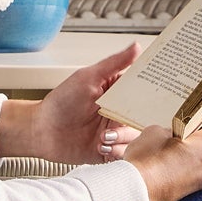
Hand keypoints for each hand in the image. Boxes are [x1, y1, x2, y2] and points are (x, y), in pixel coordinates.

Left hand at [0, 41, 143, 166]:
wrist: (41, 131)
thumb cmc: (61, 102)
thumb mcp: (88, 77)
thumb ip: (114, 63)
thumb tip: (136, 46)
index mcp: (117, 93)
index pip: (143, 92)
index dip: (152, 94)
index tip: (159, 97)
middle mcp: (118, 113)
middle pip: (143, 118)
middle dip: (133, 122)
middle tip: (118, 122)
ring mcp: (114, 133)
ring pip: (135, 137)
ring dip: (121, 138)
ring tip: (102, 137)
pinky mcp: (109, 150)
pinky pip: (124, 154)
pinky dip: (116, 152)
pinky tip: (101, 146)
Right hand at [124, 72, 201, 200]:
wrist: (133, 193)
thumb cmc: (144, 163)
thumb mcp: (158, 131)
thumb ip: (176, 126)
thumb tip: (178, 131)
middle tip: (200, 102)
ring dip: (195, 137)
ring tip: (175, 132)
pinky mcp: (199, 184)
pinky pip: (198, 161)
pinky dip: (190, 152)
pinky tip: (173, 149)